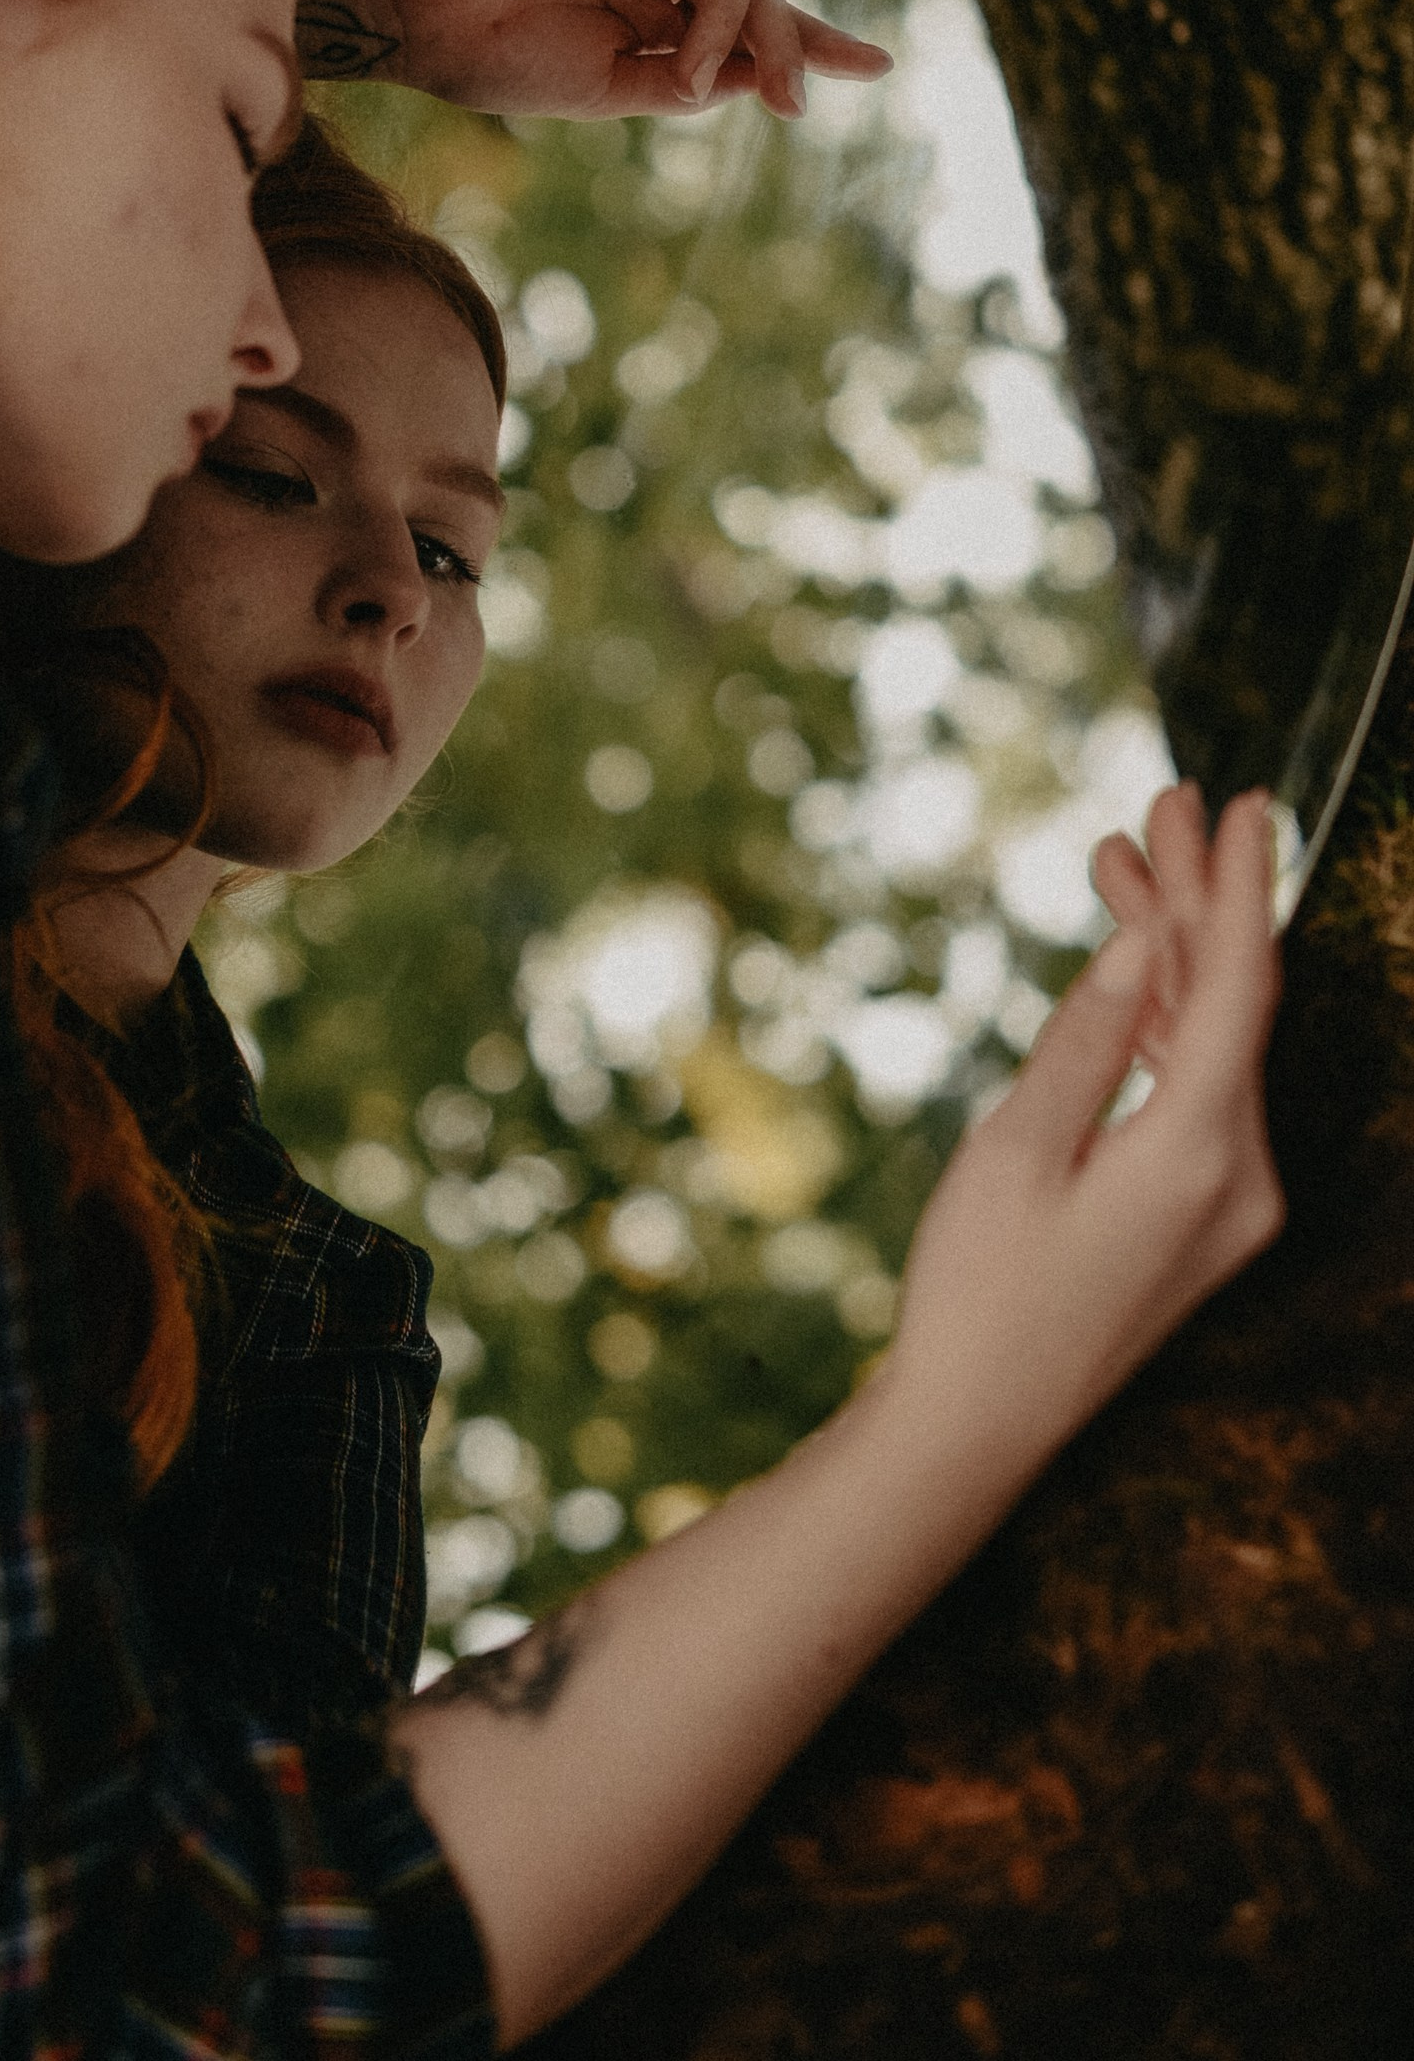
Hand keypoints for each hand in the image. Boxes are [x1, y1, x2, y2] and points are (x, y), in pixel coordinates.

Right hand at [884, 785, 1282, 1485]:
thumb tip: (1144, 946)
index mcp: (1200, 1153)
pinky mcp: (1204, 1214)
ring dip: (1171, 953)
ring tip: (1119, 859)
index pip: (1240, 987)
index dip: (1241, 885)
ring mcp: (1229, 1200)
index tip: (1247, 802)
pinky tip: (1128, 966)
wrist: (978, 1424)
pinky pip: (1200, 1089)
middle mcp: (1240, 1176)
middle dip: (1195, 900)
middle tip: (1159, 804)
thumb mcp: (1016, 1147)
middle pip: (1231, 1005)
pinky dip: (1164, 1021)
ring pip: (1213, 1041)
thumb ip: (1088, 1037)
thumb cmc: (979, 1288)